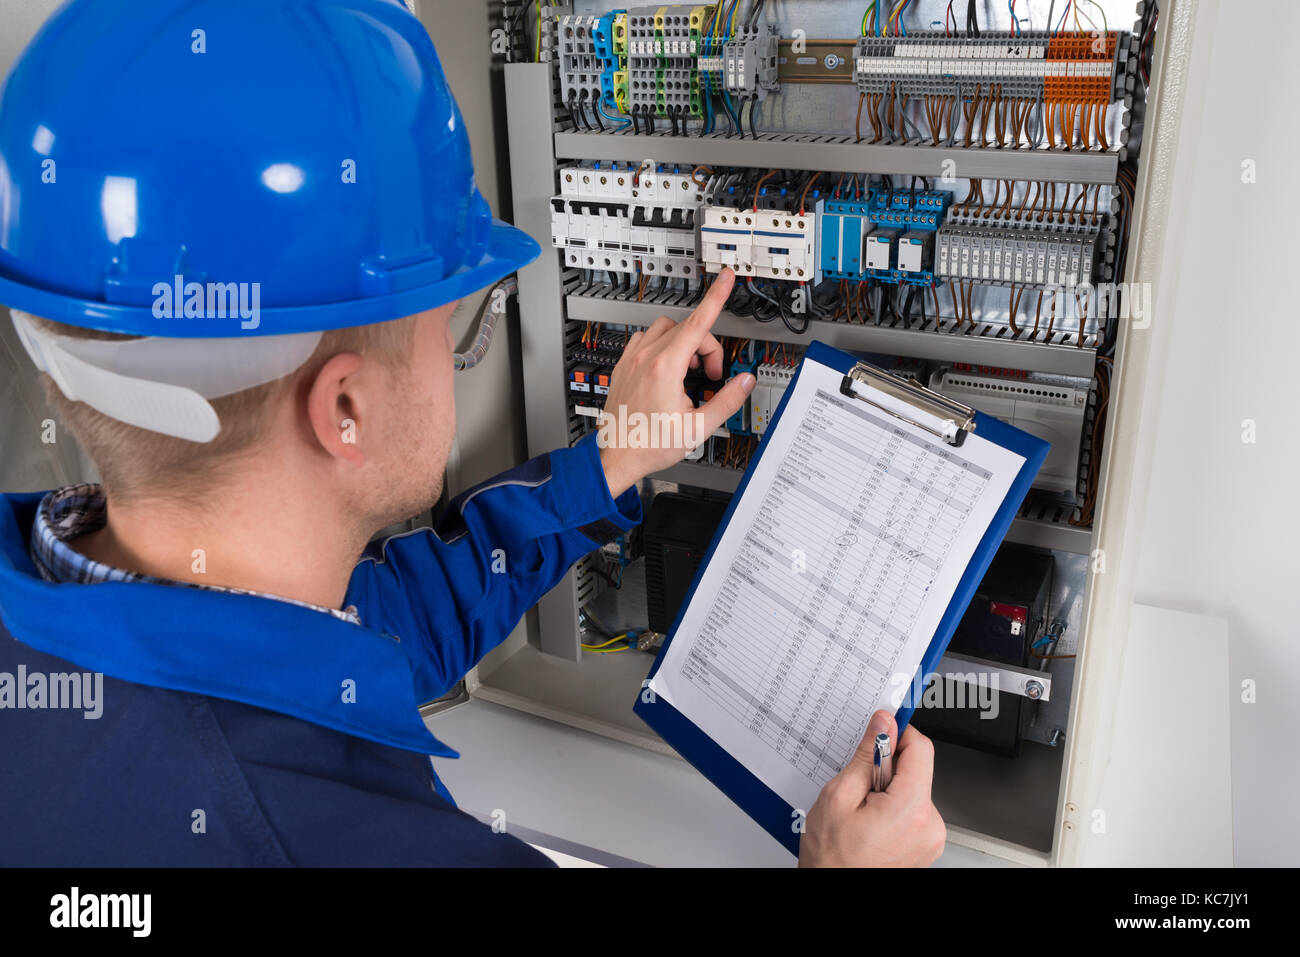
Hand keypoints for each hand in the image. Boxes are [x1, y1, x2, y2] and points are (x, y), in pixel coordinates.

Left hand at [597, 267, 754, 497]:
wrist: (618, 456)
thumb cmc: (649, 445)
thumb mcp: (698, 428)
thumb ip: (727, 401)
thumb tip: (745, 381)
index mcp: (665, 369)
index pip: (698, 321)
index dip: (716, 296)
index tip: (725, 277)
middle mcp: (645, 358)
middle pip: (688, 328)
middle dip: (707, 346)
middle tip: (712, 375)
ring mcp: (631, 360)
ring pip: (665, 328)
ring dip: (684, 342)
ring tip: (690, 371)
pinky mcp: (623, 366)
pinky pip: (645, 339)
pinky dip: (663, 346)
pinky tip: (669, 369)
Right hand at [798, 710, 945, 867]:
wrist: (832, 894)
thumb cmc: (832, 859)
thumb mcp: (839, 797)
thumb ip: (866, 756)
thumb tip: (882, 725)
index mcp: (911, 809)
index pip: (921, 748)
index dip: (898, 733)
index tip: (882, 728)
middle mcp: (929, 825)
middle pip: (917, 770)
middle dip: (887, 768)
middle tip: (859, 785)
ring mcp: (930, 839)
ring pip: (913, 790)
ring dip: (889, 790)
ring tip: (863, 811)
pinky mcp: (926, 846)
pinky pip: (913, 812)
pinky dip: (894, 808)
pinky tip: (871, 823)